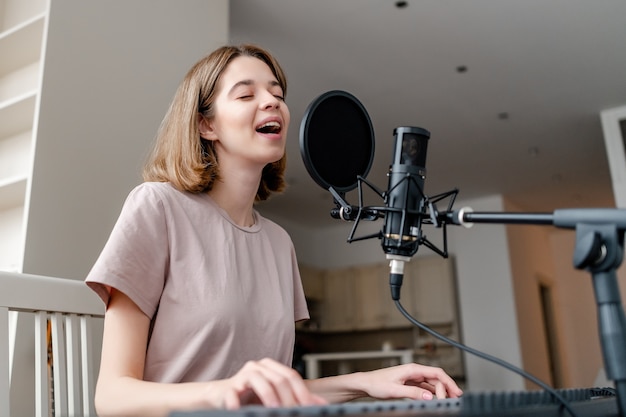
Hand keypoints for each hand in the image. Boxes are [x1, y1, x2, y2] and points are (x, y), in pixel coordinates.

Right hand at [209, 358, 326, 408]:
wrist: (222, 396)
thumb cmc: (251, 396)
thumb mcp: (276, 396)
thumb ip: (296, 397)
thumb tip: (321, 404)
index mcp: (272, 367)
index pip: (292, 376)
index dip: (302, 392)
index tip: (310, 407)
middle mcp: (258, 367)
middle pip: (278, 379)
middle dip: (288, 397)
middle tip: (294, 412)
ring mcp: (243, 375)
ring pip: (258, 380)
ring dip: (268, 395)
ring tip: (275, 409)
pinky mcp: (228, 387)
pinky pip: (233, 392)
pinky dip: (237, 401)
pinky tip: (240, 408)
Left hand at [358, 363, 462, 400]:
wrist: (366, 384)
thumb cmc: (377, 384)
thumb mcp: (395, 390)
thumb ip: (413, 393)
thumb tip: (429, 397)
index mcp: (412, 369)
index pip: (436, 373)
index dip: (448, 382)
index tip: (455, 392)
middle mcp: (414, 371)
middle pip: (436, 378)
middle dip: (447, 387)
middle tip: (456, 399)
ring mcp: (412, 377)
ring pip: (432, 383)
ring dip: (441, 391)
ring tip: (449, 400)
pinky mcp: (410, 383)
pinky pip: (425, 387)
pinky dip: (433, 393)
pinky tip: (437, 399)